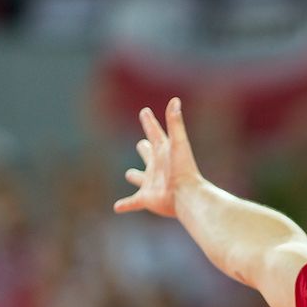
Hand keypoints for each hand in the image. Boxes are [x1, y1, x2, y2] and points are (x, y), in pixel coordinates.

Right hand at [114, 97, 202, 217]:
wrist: (188, 197)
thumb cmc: (184, 170)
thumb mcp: (178, 143)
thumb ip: (175, 122)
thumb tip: (175, 99)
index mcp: (164, 152)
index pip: (155, 133)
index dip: (150, 122)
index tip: (145, 112)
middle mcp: (157, 167)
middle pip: (148, 155)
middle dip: (145, 149)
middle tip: (142, 143)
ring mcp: (151, 183)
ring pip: (141, 178)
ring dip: (136, 177)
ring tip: (130, 174)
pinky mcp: (146, 199)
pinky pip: (132, 202)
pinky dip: (125, 204)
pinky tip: (117, 207)